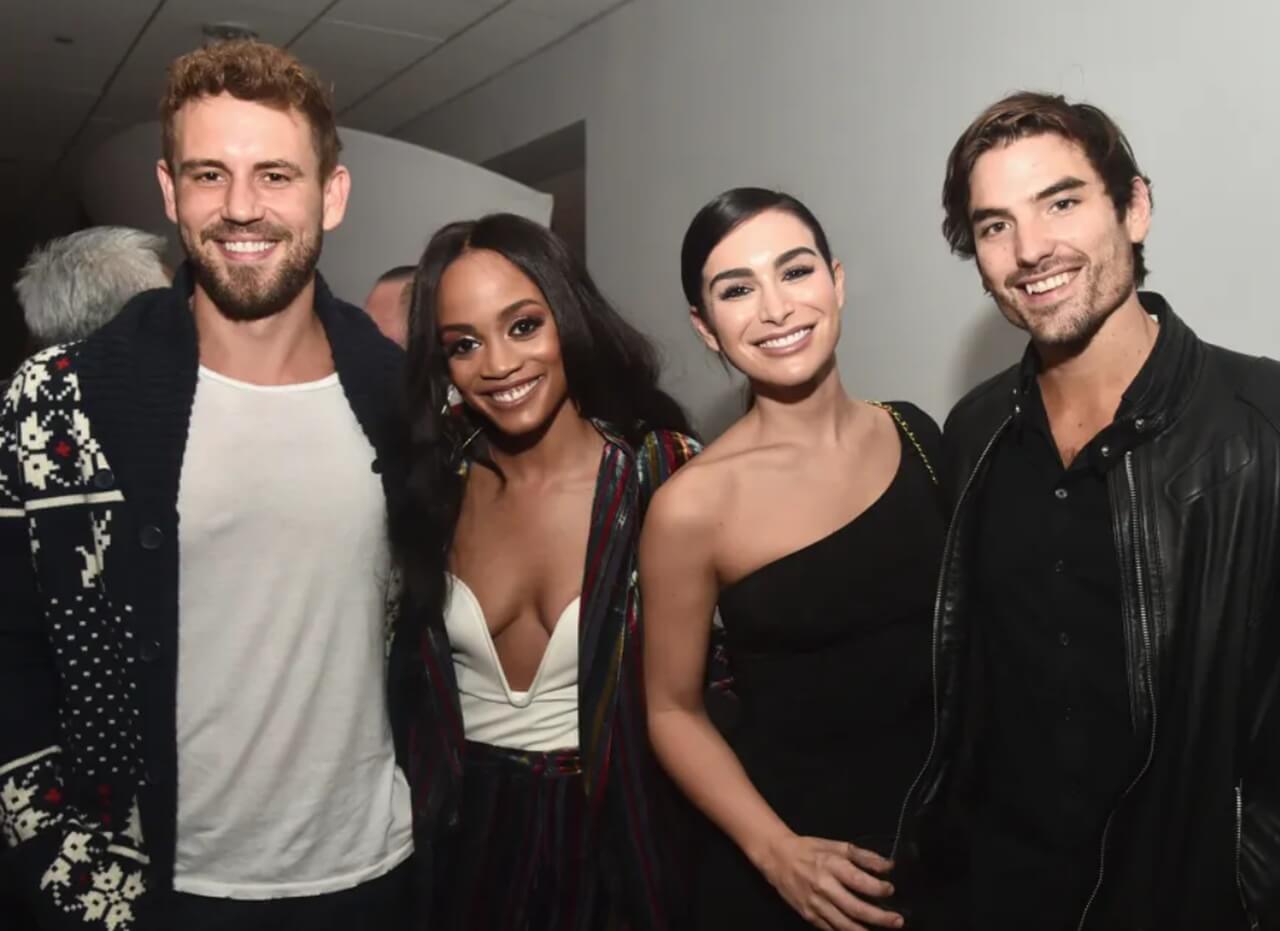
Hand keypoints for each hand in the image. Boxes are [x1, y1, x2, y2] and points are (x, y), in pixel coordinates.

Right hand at [757, 834, 904, 929]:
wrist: (778, 858)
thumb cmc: (811, 850)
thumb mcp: (837, 846)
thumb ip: (864, 856)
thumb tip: (889, 866)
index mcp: (831, 866)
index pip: (859, 881)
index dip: (878, 888)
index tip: (891, 890)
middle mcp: (824, 887)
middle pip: (855, 908)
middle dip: (879, 917)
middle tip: (897, 921)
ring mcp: (815, 904)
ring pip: (844, 924)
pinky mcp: (809, 915)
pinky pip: (831, 929)